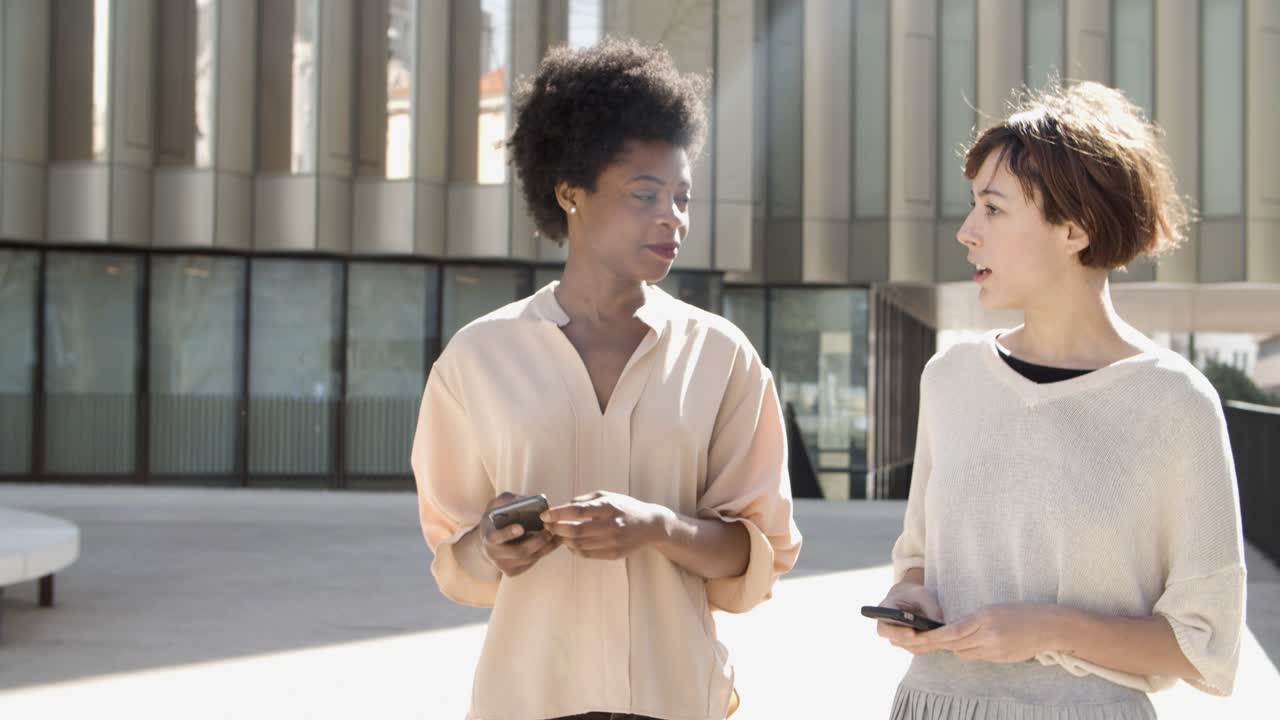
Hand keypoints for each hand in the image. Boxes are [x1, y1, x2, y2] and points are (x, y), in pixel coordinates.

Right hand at [479, 492, 559, 576]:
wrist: (489, 540)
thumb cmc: (495, 518)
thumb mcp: (496, 505)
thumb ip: (507, 500)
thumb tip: (526, 500)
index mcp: (488, 536)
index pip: (496, 537)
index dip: (508, 533)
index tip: (521, 527)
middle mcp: (493, 554)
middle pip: (519, 551)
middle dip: (537, 541)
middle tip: (549, 530)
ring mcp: (502, 565)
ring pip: (528, 558)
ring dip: (544, 547)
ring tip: (556, 534)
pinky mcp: (512, 571)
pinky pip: (531, 563)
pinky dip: (543, 552)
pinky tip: (552, 542)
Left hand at [541, 491, 670, 560]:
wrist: (650, 525)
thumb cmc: (625, 507)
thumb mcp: (608, 496)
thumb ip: (585, 500)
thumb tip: (563, 506)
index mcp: (609, 507)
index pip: (578, 511)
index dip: (558, 514)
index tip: (545, 515)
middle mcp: (612, 525)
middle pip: (576, 531)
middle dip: (557, 529)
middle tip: (547, 526)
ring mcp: (613, 542)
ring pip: (579, 545)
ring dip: (563, 541)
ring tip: (557, 534)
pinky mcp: (614, 554)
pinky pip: (587, 554)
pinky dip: (574, 550)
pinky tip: (570, 544)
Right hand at [875, 581, 944, 654]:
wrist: (911, 599)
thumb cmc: (914, 594)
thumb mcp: (921, 594)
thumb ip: (929, 607)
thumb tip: (939, 622)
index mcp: (884, 614)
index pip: (884, 629)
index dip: (897, 633)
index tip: (912, 632)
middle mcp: (888, 630)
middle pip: (899, 642)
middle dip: (917, 640)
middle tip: (932, 637)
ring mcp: (898, 639)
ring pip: (912, 647)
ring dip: (927, 644)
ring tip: (942, 638)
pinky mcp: (910, 645)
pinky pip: (921, 649)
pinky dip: (931, 645)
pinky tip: (943, 639)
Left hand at [914, 603, 1060, 662]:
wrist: (1049, 626)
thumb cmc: (1022, 612)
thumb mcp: (994, 609)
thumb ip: (973, 620)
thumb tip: (953, 629)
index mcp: (985, 617)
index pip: (952, 631)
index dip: (935, 636)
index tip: (923, 636)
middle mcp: (988, 635)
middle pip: (955, 644)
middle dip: (941, 643)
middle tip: (929, 639)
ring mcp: (995, 649)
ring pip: (964, 653)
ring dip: (956, 648)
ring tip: (951, 640)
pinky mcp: (1001, 658)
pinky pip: (978, 657)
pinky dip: (970, 652)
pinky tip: (971, 645)